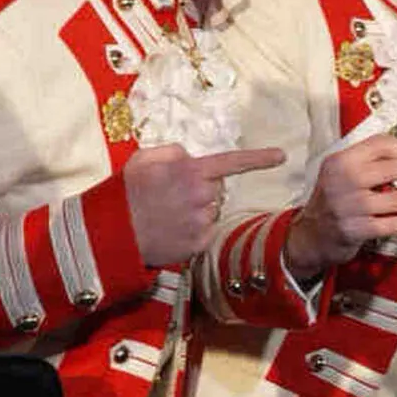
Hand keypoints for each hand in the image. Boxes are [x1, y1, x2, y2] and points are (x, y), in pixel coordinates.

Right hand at [123, 145, 284, 267]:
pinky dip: (193, 230)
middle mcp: (202, 195)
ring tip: (167, 214)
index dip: (259, 158)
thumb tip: (190, 157)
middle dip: (201, 188)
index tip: (282, 156)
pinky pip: (205, 231)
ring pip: (211, 210)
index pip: (232, 162)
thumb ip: (173, 152)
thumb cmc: (126, 193)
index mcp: (190, 171)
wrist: (114, 233)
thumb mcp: (144, 159)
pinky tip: (172, 229)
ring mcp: (202, 221)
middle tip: (171, 195)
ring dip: (196, 210)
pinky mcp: (199, 243)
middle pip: (216, 188)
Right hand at [291, 135, 396, 279]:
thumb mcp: (341, 173)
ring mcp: (350, 206)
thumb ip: (371, 164)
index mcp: (341, 160)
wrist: (310, 235)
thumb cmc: (332, 202)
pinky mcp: (357, 229)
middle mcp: (344, 180)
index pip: (381, 144)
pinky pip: (395, 224)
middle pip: (394, 168)